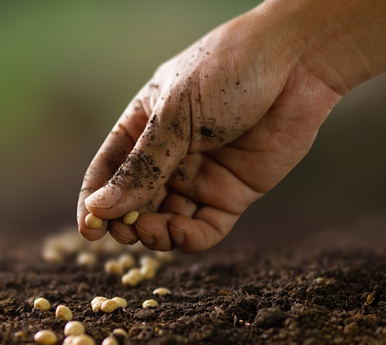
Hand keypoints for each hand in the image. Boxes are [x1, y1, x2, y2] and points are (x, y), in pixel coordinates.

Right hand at [77, 8, 342, 251]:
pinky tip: (180, 232)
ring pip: (165, 220)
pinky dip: (188, 238)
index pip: (107, 172)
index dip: (94, 202)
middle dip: (124, 223)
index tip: (89, 230)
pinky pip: (203, 228)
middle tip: (125, 232)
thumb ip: (141, 167)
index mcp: (142, 128)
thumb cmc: (227, 73)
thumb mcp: (174, 117)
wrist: (296, 65)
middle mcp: (167, 157)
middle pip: (133, 203)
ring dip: (154, 234)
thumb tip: (100, 209)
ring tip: (155, 230)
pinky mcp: (231, 194)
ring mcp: (198, 177)